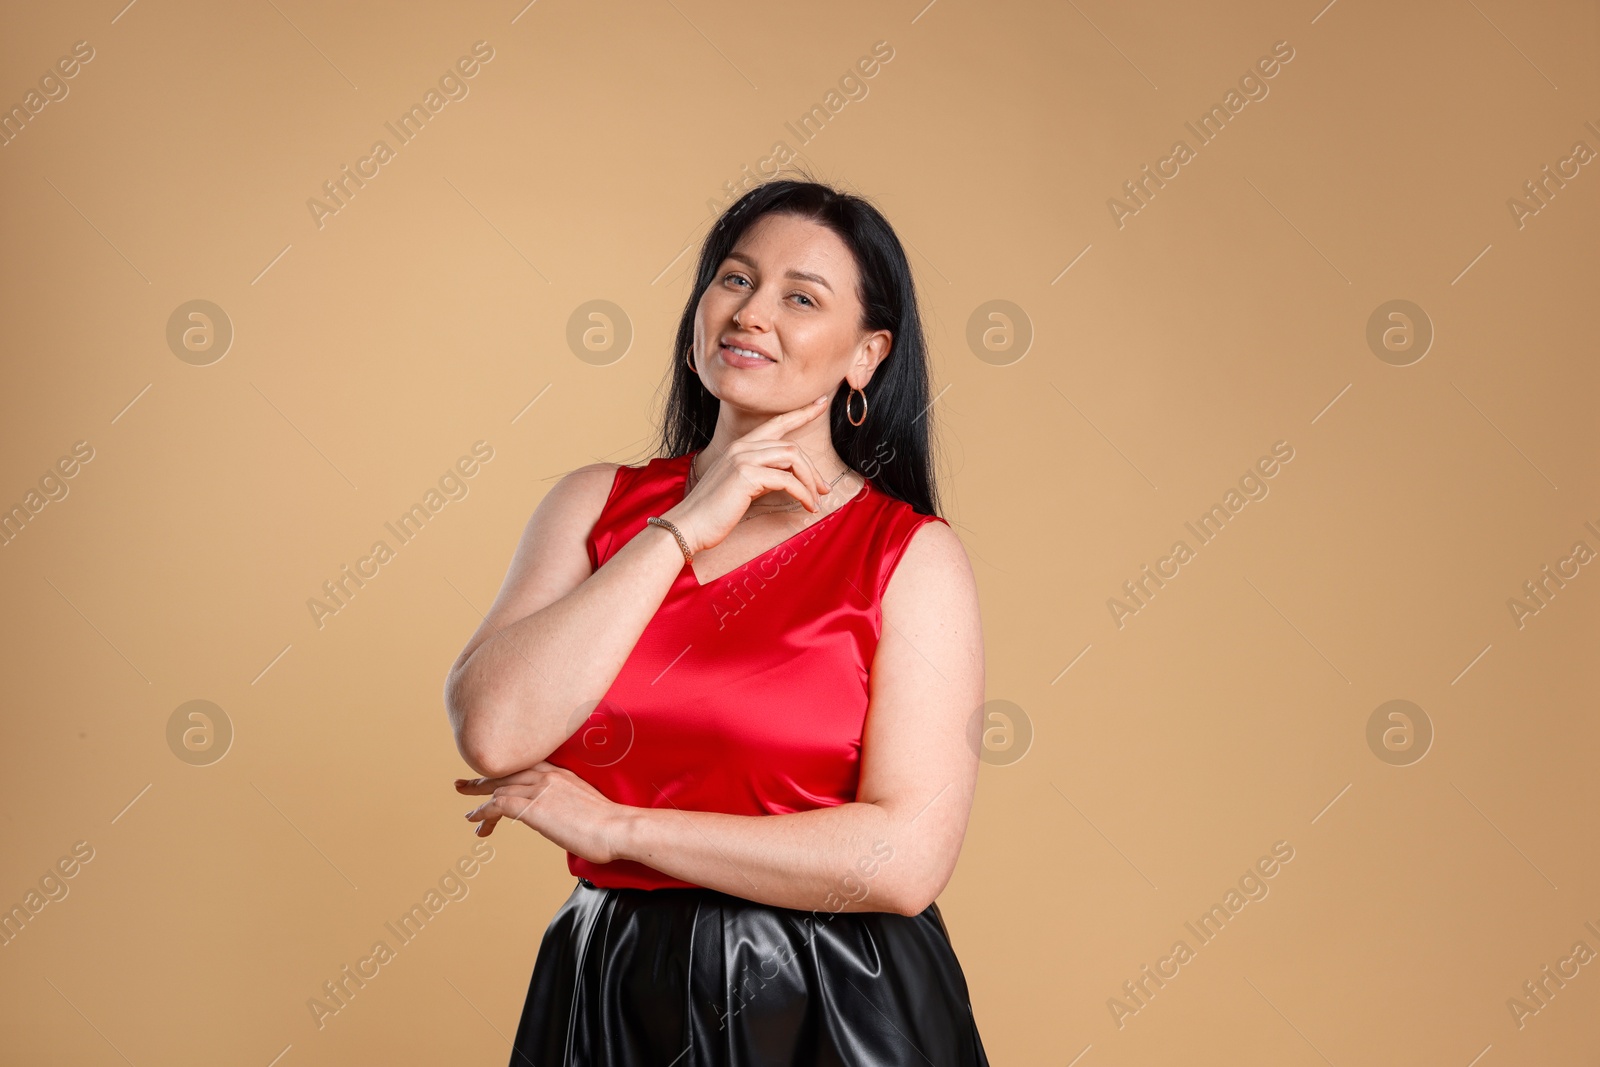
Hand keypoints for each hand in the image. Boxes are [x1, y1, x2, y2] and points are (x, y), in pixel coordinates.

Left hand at [456, 762, 629, 864]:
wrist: (616, 828)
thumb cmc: (610, 825)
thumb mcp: (587, 807)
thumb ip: (569, 806)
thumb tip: (562, 820)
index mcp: (562, 773)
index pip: (525, 767)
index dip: (505, 772)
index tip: (492, 777)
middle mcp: (548, 775)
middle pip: (506, 773)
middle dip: (481, 780)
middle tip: (462, 785)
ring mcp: (539, 789)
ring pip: (498, 788)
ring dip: (479, 801)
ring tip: (468, 815)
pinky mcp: (533, 807)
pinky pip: (498, 805)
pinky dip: (482, 812)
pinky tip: (475, 821)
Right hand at [661, 393, 836, 554]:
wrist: (688, 526)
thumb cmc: (713, 512)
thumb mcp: (740, 487)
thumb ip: (761, 476)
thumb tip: (787, 479)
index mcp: (739, 446)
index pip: (776, 423)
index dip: (801, 413)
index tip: (821, 403)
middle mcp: (741, 447)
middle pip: (791, 445)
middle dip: (813, 468)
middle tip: (824, 489)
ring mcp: (743, 458)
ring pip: (793, 458)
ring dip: (810, 481)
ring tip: (816, 500)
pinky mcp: (746, 475)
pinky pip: (787, 480)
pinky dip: (803, 493)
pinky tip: (807, 506)